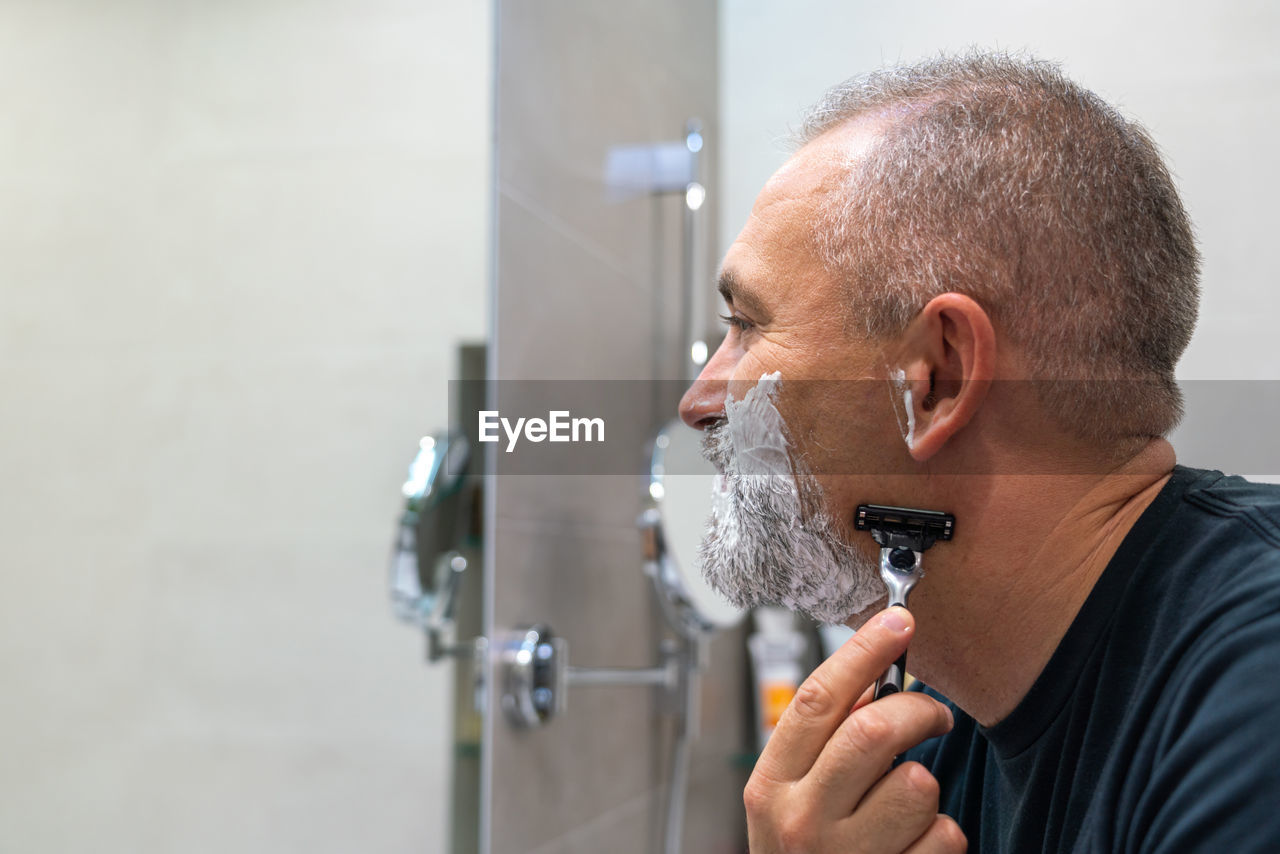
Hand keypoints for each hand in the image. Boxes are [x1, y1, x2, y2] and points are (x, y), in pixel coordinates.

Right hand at [744, 607, 965, 852]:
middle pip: (874, 731)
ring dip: (925, 789)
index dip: (863, 652)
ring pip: (918, 785)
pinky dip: (941, 838)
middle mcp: (800, 822)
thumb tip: (876, 676)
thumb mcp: (791, 797)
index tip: (899, 621)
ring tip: (905, 806)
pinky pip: (944, 836)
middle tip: (933, 717)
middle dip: (918, 712)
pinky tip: (913, 848)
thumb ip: (823, 742)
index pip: (818, 699)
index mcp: (770, 784)